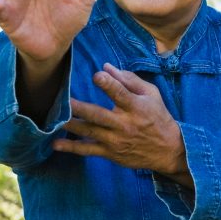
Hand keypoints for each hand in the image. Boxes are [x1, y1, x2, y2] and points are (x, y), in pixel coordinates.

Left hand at [53, 64, 192, 185]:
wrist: (167, 150)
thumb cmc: (157, 117)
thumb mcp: (151, 94)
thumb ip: (128, 79)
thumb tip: (106, 66)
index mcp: (136, 107)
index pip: (120, 93)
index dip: (108, 84)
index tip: (97, 75)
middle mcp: (124, 124)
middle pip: (98, 115)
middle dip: (79, 107)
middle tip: (62, 100)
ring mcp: (115, 140)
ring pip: (89, 131)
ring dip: (70, 125)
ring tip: (53, 118)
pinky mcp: (110, 152)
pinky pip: (88, 150)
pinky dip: (71, 148)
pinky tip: (55, 144)